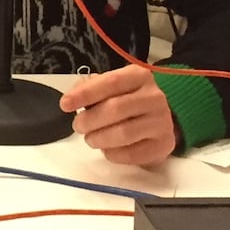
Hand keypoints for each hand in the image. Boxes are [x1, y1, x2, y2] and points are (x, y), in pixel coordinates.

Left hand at [58, 64, 177, 165]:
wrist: (157, 119)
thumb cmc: (127, 100)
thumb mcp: (110, 86)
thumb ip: (90, 87)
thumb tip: (72, 98)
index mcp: (139, 76)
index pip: (111, 82)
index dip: (85, 94)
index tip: (65, 104)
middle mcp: (154, 97)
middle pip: (116, 109)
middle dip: (89, 120)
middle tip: (78, 126)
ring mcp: (162, 121)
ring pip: (123, 133)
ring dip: (99, 139)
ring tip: (91, 139)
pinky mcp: (164, 144)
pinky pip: (132, 154)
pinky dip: (113, 154)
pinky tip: (107, 149)